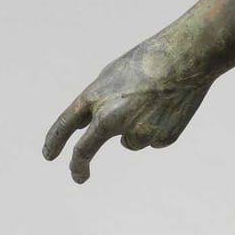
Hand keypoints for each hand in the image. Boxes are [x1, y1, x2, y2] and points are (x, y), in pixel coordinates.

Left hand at [41, 34, 211, 183]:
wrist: (187, 57)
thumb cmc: (149, 60)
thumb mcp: (114, 77)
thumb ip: (101, 103)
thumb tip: (94, 128)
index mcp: (95, 97)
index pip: (65, 125)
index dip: (54, 142)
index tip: (48, 155)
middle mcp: (111, 118)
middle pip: (85, 149)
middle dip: (78, 166)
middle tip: (78, 177)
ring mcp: (136, 131)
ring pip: (130, 141)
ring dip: (137, 128)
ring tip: (155, 101)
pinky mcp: (159, 139)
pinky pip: (153, 139)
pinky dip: (159, 128)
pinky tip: (169, 108)